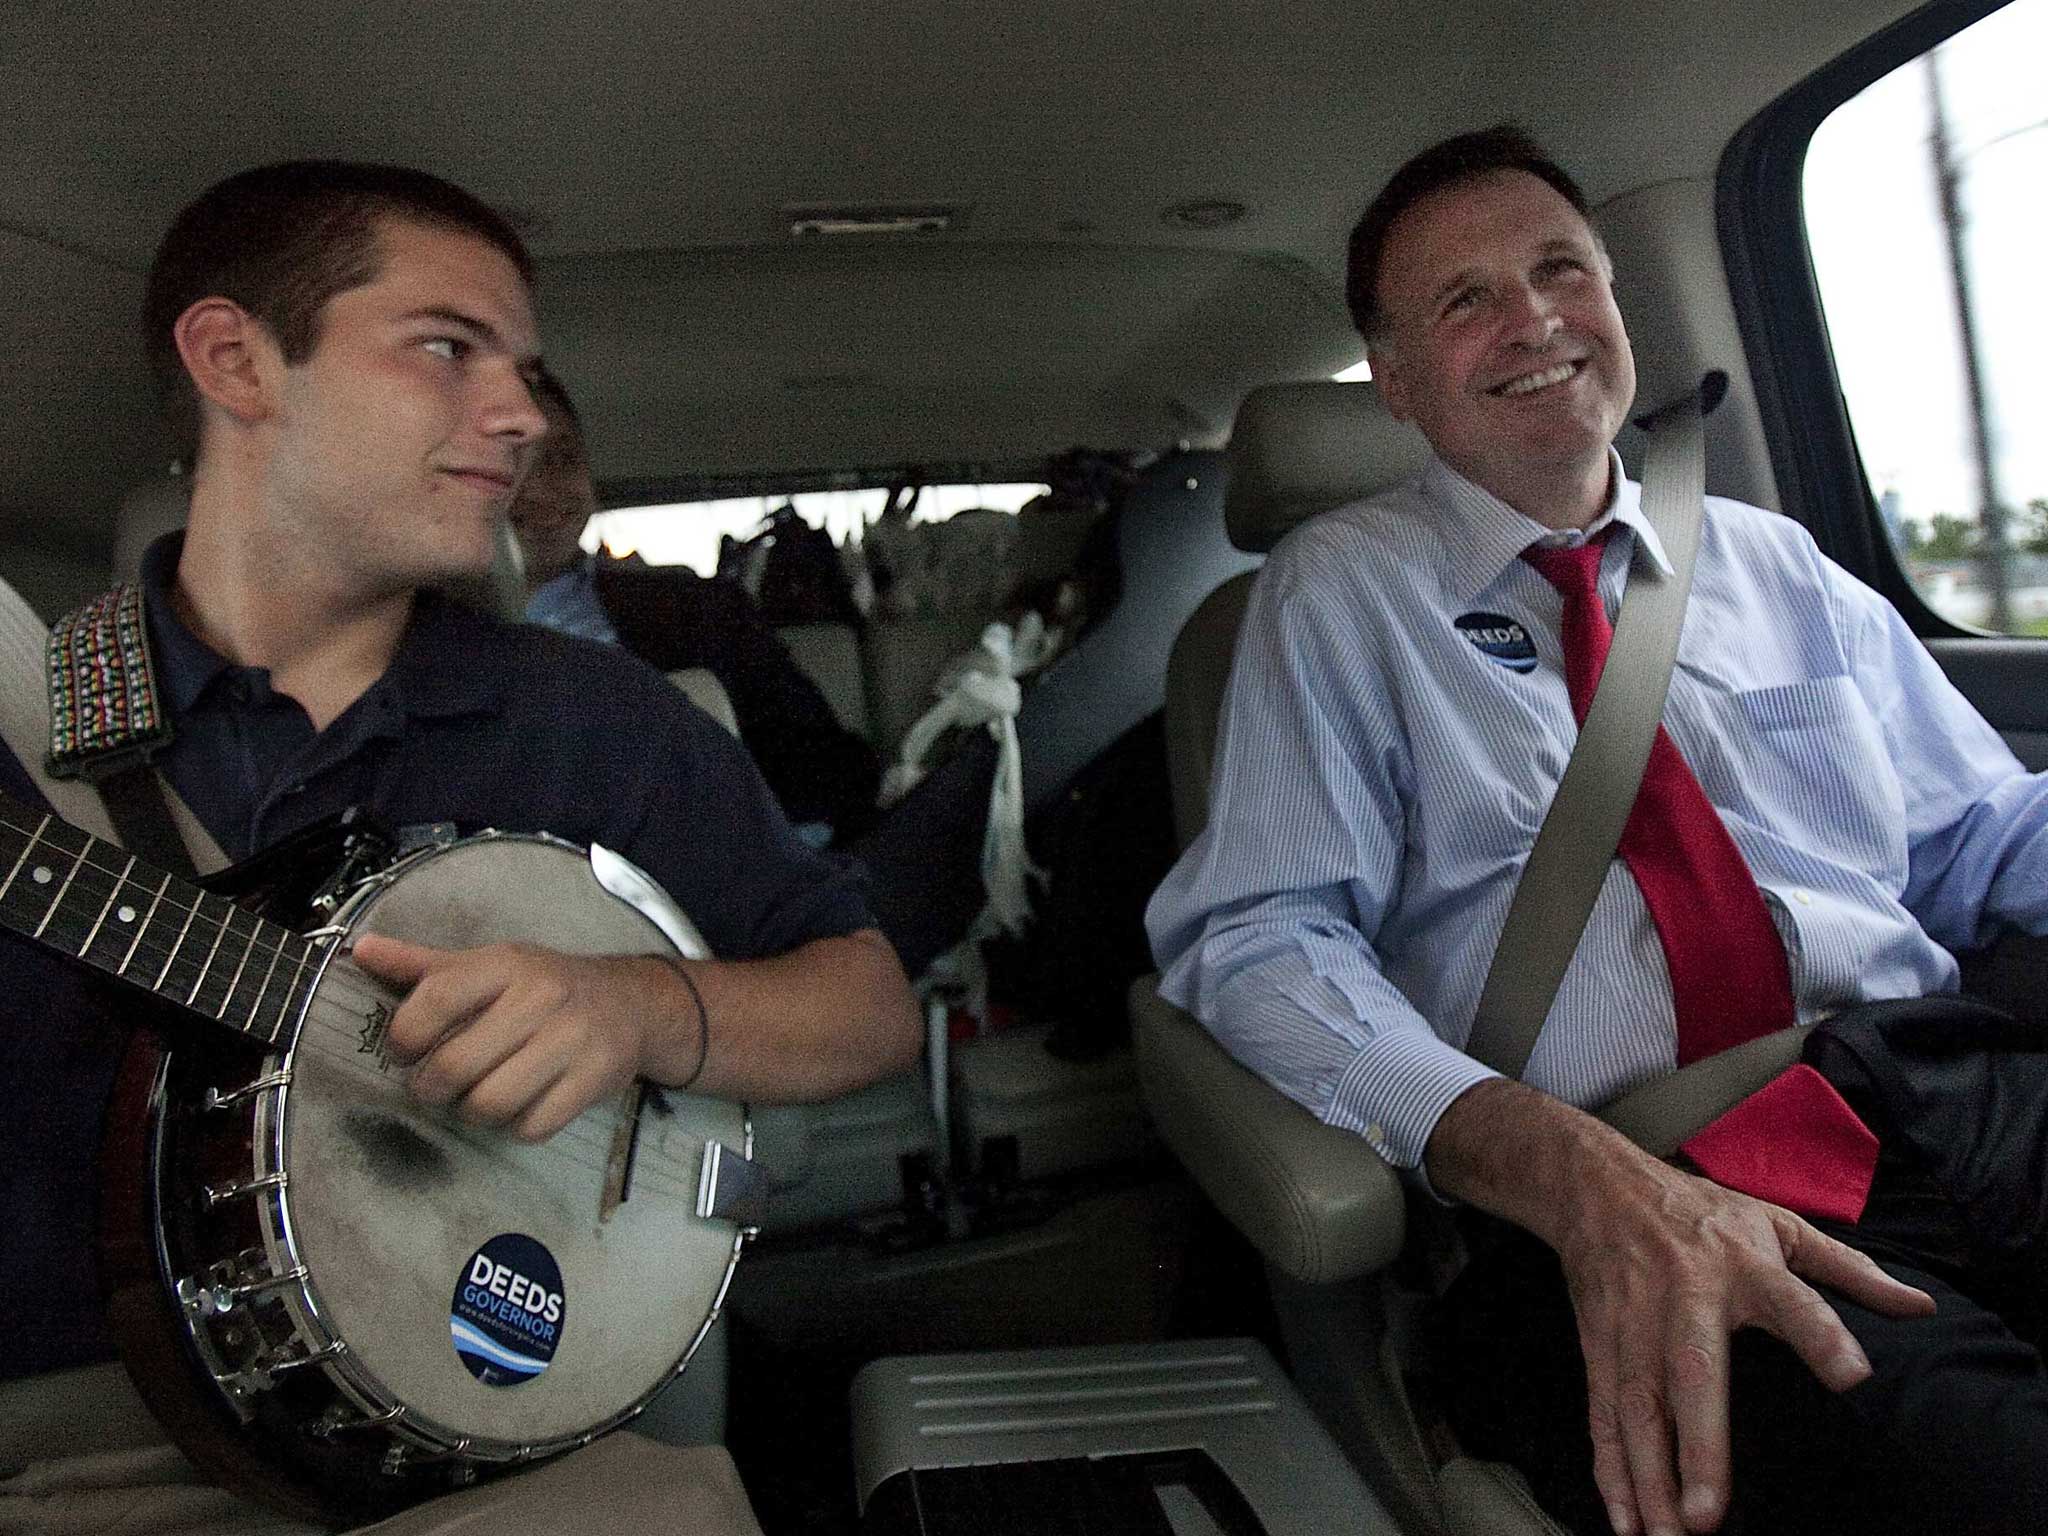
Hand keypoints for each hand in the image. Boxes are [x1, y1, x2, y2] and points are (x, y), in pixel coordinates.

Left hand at [351, 934, 663, 1140]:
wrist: (630, 1002)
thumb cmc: (544, 986)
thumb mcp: (487, 966)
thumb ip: (422, 965)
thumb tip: (360, 951)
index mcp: (506, 964)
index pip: (435, 1000)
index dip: (405, 1037)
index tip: (404, 1052)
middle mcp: (542, 996)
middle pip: (457, 1064)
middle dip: (433, 1087)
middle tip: (437, 1086)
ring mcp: (573, 1038)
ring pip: (492, 1103)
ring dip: (473, 1111)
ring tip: (478, 1096)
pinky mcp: (595, 1077)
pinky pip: (533, 1126)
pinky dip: (516, 1127)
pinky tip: (520, 1105)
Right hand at [1427, 1080, 1934, 1535]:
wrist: (1596, 1187)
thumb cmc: (1701, 1213)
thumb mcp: (1777, 1223)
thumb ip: (1849, 1269)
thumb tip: (1921, 1307)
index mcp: (1742, 1265)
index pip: (1790, 1300)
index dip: (1820, 1335)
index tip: (1854, 1376)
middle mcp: (1685, 1298)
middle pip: (1691, 1374)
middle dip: (1697, 1446)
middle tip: (1707, 1517)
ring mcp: (1633, 1324)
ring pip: (1637, 1407)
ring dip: (1647, 1475)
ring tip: (1665, 1535)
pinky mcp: (1599, 1344)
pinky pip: (1603, 1413)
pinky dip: (1609, 1467)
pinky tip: (1625, 1517)